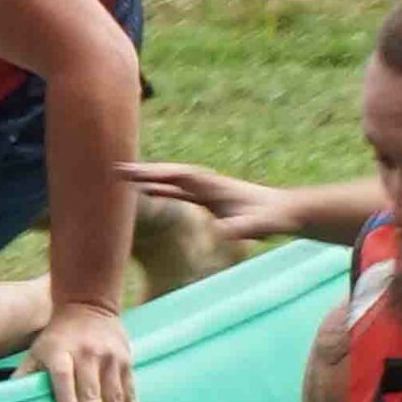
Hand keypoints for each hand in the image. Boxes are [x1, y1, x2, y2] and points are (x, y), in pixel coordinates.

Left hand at [31, 299, 145, 401]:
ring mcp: (109, 360)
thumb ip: (25, 376)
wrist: (89, 305)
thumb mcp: (38, 350)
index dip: (66, 397)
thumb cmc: (57, 337)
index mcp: (62, 353)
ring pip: (116, 398)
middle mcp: (87, 356)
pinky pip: (132, 395)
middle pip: (92, 393)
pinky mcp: (126, 364)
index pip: (63, 375)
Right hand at [118, 160, 307, 243]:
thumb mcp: (259, 226)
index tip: (134, 175)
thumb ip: (242, 228)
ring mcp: (206, 189)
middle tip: (117, 169)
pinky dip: (160, 188)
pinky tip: (147, 191)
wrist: (285, 211)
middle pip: (170, 174)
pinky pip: (178, 190)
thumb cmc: (272, 219)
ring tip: (123, 176)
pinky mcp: (207, 197)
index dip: (156, 175)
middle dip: (144, 171)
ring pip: (171, 180)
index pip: (179, 178)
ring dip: (149, 177)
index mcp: (214, 187)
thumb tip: (223, 232)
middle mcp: (207, 183)